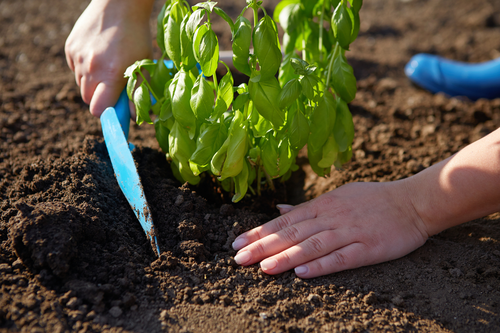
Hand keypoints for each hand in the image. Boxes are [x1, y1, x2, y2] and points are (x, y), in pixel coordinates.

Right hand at [65, 0, 153, 117]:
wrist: (119, 4)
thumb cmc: (136, 36)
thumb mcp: (143, 65)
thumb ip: (138, 92)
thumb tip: (140, 118)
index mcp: (110, 74)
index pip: (98, 110)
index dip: (108, 113)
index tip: (116, 109)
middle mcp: (90, 67)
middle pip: (88, 100)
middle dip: (101, 99)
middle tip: (114, 88)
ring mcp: (77, 57)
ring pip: (81, 85)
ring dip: (93, 84)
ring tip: (107, 68)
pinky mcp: (70, 48)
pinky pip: (75, 69)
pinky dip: (85, 69)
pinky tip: (98, 56)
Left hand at [232, 180, 428, 277]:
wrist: (412, 202)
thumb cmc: (372, 199)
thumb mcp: (337, 196)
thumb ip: (307, 206)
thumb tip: (279, 210)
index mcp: (323, 205)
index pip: (284, 220)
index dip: (260, 232)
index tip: (237, 243)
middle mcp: (332, 217)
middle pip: (292, 233)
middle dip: (263, 246)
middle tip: (238, 258)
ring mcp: (350, 232)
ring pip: (312, 245)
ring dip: (286, 257)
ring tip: (263, 268)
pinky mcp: (369, 248)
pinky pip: (342, 257)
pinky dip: (321, 265)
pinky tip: (302, 273)